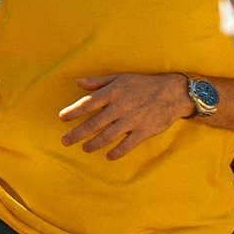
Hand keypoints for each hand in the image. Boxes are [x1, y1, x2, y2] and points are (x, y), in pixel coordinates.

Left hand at [58, 73, 192, 159]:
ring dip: (93, 144)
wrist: (171, 93)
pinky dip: (117, 152)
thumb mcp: (120, 78)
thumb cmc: (142, 84)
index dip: (73, 112)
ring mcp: (132, 120)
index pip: (88, 104)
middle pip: (93, 123)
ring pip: (107, 136)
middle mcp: (120, 107)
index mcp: (112, 93)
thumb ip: (97, 82)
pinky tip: (108, 156)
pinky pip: (127, 145)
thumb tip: (77, 82)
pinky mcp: (143, 131)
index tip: (62, 118)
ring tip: (84, 148)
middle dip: (77, 134)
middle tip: (65, 141)